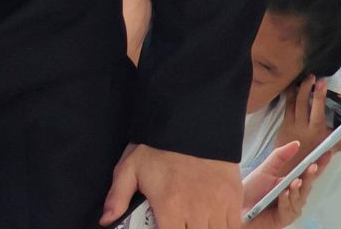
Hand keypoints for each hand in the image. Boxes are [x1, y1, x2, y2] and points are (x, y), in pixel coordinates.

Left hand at [101, 143, 241, 228]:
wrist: (190, 121)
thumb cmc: (158, 145)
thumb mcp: (130, 167)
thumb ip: (118, 196)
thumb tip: (107, 219)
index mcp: (170, 206)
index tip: (164, 226)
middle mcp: (196, 211)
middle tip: (177, 222)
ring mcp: (218, 206)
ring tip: (192, 221)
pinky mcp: (234, 200)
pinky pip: (233, 227)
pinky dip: (224, 227)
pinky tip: (210, 222)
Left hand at [241, 140, 320, 228]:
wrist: (237, 206)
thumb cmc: (251, 190)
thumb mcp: (266, 170)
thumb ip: (280, 156)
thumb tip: (296, 143)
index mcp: (291, 183)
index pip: (308, 174)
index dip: (319, 164)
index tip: (327, 153)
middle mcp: (294, 196)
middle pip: (307, 186)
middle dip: (311, 176)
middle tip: (313, 166)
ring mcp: (291, 208)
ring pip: (300, 198)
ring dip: (297, 189)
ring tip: (295, 181)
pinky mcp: (284, 218)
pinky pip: (289, 209)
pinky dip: (286, 200)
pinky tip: (283, 194)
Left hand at [277, 77, 331, 159]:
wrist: (294, 167)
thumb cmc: (318, 155)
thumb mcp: (337, 149)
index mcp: (317, 131)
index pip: (319, 110)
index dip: (321, 96)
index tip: (323, 83)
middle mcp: (304, 126)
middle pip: (304, 102)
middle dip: (309, 88)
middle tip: (313, 76)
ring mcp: (292, 124)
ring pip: (294, 102)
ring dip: (299, 89)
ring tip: (305, 78)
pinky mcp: (284, 123)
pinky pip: (286, 106)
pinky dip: (289, 95)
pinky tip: (292, 86)